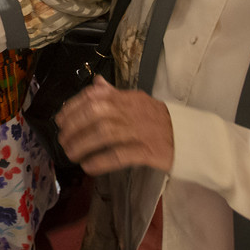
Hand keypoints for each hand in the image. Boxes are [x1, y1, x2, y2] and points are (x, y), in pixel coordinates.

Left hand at [54, 76, 173, 174]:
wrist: (189, 136)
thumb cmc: (158, 120)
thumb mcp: (137, 100)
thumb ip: (114, 94)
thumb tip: (95, 83)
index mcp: (127, 97)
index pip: (94, 96)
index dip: (73, 107)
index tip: (60, 119)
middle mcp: (131, 111)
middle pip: (96, 113)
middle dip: (74, 126)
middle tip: (63, 140)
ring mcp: (140, 130)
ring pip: (104, 133)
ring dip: (82, 144)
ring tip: (71, 154)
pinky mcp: (148, 151)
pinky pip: (120, 155)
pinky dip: (101, 160)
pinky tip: (88, 166)